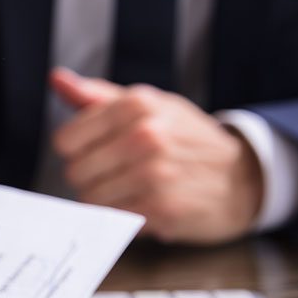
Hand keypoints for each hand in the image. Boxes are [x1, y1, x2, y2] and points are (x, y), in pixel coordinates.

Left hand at [50, 68, 264, 244]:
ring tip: (131, 189)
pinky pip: (113, 217)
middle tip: (117, 173)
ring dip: (105, 199)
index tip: (97, 151)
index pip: (66, 140)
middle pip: (75, 171)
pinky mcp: (161, 207)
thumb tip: (57, 79)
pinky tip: (144, 203)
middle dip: (90, 177)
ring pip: (90, 198)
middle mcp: (145, 135)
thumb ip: (97, 96)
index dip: (77, 151)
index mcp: (137, 104)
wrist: (240, 176)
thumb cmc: (184, 139)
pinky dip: (122, 215)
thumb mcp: (148, 106)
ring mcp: (154, 173)